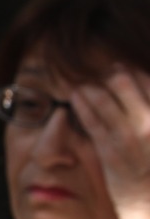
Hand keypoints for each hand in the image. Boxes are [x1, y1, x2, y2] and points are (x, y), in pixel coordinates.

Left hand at [73, 69, 149, 218]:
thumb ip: (149, 116)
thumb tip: (142, 94)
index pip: (148, 81)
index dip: (134, 72)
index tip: (124, 67)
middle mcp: (149, 124)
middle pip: (126, 83)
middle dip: (112, 74)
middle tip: (106, 70)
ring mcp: (128, 137)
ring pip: (105, 99)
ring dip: (93, 86)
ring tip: (85, 81)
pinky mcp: (108, 150)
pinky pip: (92, 121)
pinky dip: (82, 105)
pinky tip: (76, 96)